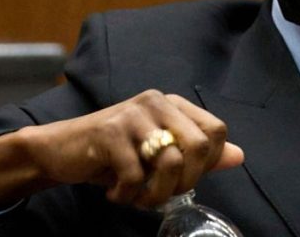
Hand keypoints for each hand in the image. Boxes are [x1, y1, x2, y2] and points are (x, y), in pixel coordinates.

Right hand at [0, 90, 243, 211]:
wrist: (61, 150)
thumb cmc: (115, 154)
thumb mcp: (159, 153)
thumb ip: (198, 154)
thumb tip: (239, 155)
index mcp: (174, 105)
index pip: (216, 130)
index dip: (207, 163)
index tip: (184, 179)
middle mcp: (157, 102)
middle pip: (198, 146)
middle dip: (184, 182)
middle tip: (161, 194)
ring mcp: (133, 114)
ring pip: (169, 162)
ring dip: (155, 194)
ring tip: (138, 198)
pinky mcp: (109, 131)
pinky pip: (134, 174)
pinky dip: (127, 194)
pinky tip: (115, 193)